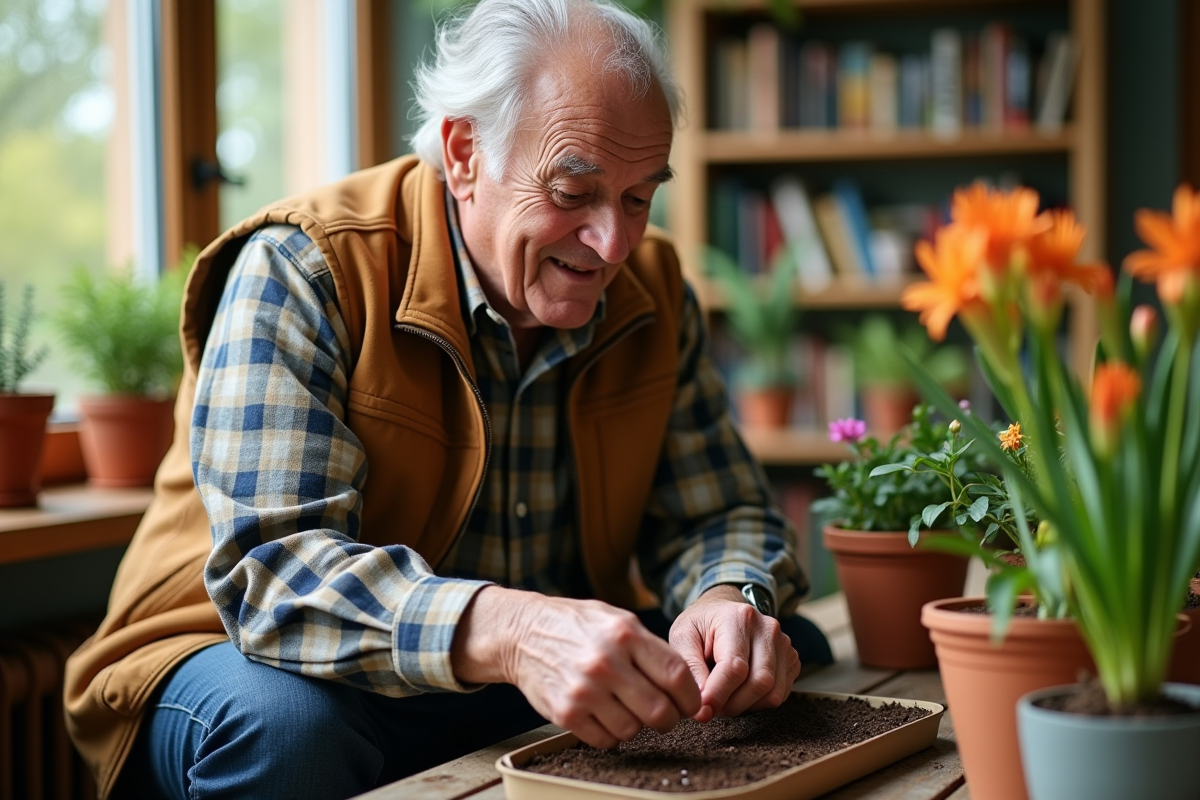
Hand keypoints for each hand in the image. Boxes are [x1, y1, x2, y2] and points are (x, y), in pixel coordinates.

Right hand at [451, 587, 701, 748]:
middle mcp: (606, 662)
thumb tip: (685, 682)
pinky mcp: (566, 713)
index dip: (690, 696)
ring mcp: (584, 690)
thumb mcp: (617, 619)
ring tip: (627, 708)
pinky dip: (611, 734)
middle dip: (668, 718)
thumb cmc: (576, 626)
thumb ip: (649, 646)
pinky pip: (605, 740)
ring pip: (633, 729)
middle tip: (663, 713)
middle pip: (659, 710)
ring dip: (636, 725)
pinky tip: (605, 715)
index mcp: (625, 634)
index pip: (676, 675)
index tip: (690, 703)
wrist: (523, 633)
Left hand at [669, 585, 799, 719]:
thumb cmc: (701, 625)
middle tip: (711, 707)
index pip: (735, 667)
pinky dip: (759, 702)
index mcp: (739, 618)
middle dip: (732, 704)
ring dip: (745, 706)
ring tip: (723, 699)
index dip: (718, 695)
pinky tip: (739, 693)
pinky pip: (780, 693)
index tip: (701, 711)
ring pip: (773, 692)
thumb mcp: (683, 637)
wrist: (723, 610)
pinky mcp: (791, 659)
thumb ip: (690, 668)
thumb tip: (701, 704)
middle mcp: (768, 628)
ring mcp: (784, 644)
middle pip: (759, 682)